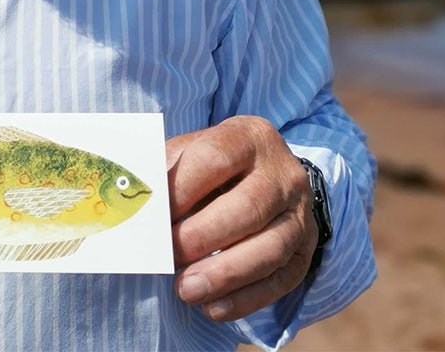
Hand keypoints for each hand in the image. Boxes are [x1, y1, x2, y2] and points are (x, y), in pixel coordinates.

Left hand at [166, 115, 317, 322]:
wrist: (266, 172)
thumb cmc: (214, 163)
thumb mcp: (192, 150)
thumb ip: (167, 169)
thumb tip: (138, 199)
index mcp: (249, 136)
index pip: (215, 159)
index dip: (183, 188)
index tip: (155, 216)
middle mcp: (283, 172)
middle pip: (248, 207)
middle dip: (203, 236)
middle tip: (168, 256)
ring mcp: (301, 212)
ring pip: (270, 248)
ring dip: (225, 275)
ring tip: (186, 289)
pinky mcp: (306, 250)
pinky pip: (282, 280)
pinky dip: (246, 299)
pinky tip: (213, 308)